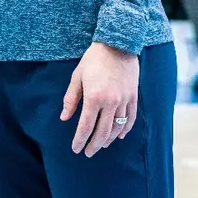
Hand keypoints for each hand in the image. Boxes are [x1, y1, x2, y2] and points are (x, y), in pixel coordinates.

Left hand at [60, 42, 139, 156]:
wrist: (117, 45)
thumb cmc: (93, 59)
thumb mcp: (77, 77)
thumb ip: (71, 99)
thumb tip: (64, 118)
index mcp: (94, 98)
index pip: (85, 126)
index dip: (80, 140)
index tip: (76, 149)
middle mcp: (111, 103)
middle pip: (103, 131)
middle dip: (94, 144)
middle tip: (88, 152)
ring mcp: (124, 100)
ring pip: (117, 127)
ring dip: (109, 139)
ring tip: (102, 145)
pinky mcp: (134, 97)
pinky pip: (131, 118)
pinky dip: (126, 129)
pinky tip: (120, 136)